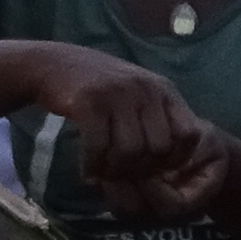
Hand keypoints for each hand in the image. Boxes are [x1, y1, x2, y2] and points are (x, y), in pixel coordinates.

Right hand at [28, 46, 240, 221]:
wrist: (51, 63)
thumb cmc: (98, 85)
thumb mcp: (138, 91)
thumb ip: (158, 116)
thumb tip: (176, 160)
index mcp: (163, 89)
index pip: (189, 135)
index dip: (175, 160)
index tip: (154, 168)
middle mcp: (145, 89)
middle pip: (160, 149)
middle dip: (142, 170)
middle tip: (123, 175)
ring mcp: (118, 93)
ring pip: (131, 152)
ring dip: (115, 171)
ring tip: (103, 173)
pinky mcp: (89, 101)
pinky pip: (99, 147)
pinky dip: (93, 165)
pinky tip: (87, 170)